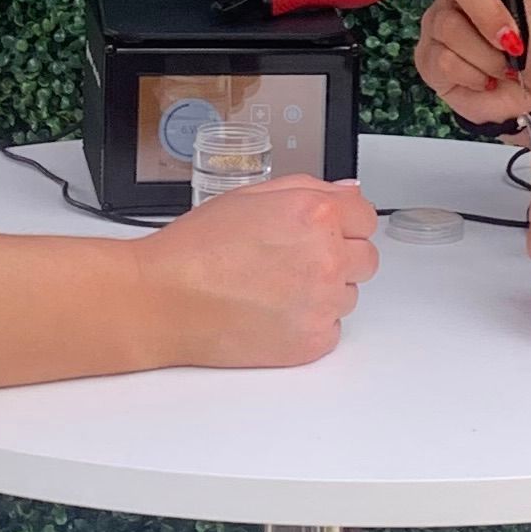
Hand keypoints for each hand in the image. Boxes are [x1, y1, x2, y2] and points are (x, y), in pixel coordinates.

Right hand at [147, 176, 380, 367]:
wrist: (164, 300)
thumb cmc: (196, 249)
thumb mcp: (251, 196)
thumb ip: (310, 189)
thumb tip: (349, 192)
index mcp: (315, 214)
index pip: (366, 217)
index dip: (343, 223)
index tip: (326, 231)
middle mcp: (327, 258)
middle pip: (366, 258)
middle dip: (339, 256)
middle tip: (294, 261)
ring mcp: (323, 303)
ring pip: (348, 296)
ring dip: (324, 291)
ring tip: (274, 288)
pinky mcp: (313, 342)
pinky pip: (331, 329)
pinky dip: (309, 323)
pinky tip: (272, 313)